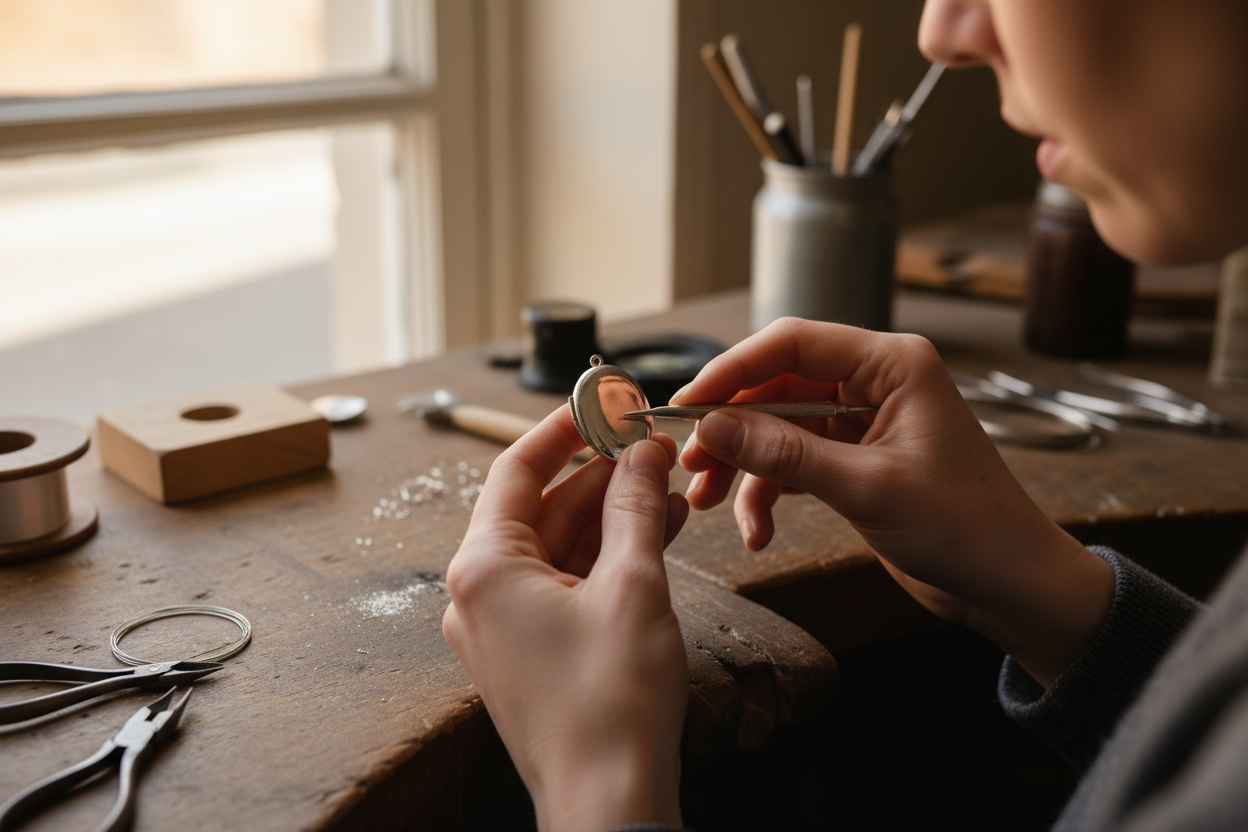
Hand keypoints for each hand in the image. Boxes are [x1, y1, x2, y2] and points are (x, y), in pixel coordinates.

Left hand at [443, 405, 689, 831]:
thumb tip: (644, 453)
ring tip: (668, 489)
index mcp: (483, 569)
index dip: (564, 429)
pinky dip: (605, 558)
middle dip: (601, 475)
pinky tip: (654, 535)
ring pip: (557, 546)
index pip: (516, 470)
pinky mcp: (529, 652)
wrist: (609, 803)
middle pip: (540, 507)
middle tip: (653, 446)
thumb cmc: (612, 704)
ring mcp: (501, 627)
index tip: (604, 402)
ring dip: (611, 516)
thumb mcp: (633, 586)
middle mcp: (478, 594)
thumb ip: (636, 507)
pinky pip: (563, 584)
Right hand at [675, 317, 1112, 686]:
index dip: (733, 370)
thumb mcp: (868, 488)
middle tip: (690, 462)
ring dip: (742, 465)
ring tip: (708, 502)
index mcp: (893, 365)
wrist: (1012, 585)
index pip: (793, 343)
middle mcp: (875, 383)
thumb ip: (786, 453)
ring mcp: (864, 423)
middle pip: (776, 386)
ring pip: (778, 428)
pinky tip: (757, 532)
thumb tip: (713, 426)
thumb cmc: (968, 528)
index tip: (688, 403)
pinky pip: (794, 463)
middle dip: (731, 428)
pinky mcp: (856, 462)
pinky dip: (769, 494)